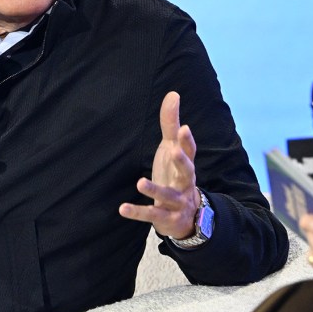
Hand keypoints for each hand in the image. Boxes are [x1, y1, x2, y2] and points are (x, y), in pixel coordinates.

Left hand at [119, 91, 199, 239]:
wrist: (187, 217)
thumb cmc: (176, 175)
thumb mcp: (172, 149)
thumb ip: (171, 124)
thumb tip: (173, 93)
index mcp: (185, 166)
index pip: (189, 152)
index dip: (187, 141)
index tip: (185, 128)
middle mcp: (185, 183)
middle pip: (187, 172)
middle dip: (182, 162)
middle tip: (173, 151)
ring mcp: (177, 202)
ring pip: (168, 196)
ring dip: (155, 189)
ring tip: (140, 182)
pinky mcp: (165, 217)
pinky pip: (151, 214)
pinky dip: (138, 212)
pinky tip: (122, 208)